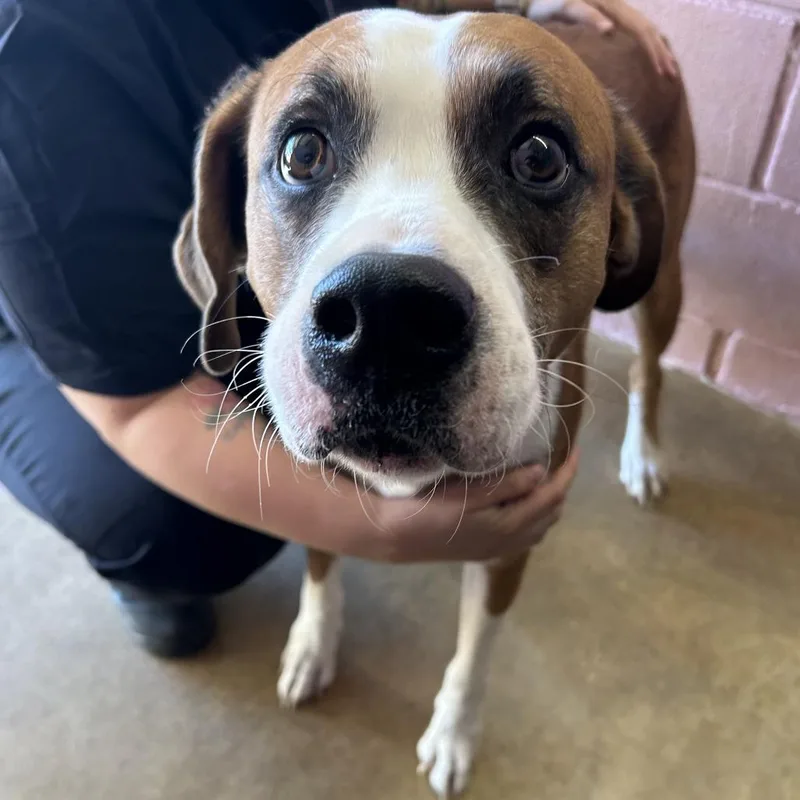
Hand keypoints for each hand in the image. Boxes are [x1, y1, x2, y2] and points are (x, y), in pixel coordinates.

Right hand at [370, 449, 579, 562]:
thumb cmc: (429, 509)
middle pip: (550, 514)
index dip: (567, 472)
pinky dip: (533, 516)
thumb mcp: (468, 493)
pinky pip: (525, 535)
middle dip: (561, 487)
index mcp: (510, 526)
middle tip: (559, 459)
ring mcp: (497, 549)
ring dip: (548, 503)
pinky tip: (521, 503)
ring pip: (539, 527)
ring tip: (545, 477)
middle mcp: (510, 542)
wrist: (395, 538)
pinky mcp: (484, 549)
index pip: (551, 496)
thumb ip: (507, 485)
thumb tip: (542, 473)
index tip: (574, 448)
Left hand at [527, 0, 677, 77]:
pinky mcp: (611, 16)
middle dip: (662, 53)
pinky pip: (636, 31)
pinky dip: (648, 44)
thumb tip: (610, 30)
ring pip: (645, 30)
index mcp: (614, 7)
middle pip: (648, 30)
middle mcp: (619, 7)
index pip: (642, 31)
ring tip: (668, 68)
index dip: (654, 52)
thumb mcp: (568, 9)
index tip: (663, 71)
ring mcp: (616, 10)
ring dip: (658, 49)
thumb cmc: (551, 3)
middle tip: (672, 75)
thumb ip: (589, 18)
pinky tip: (650, 54)